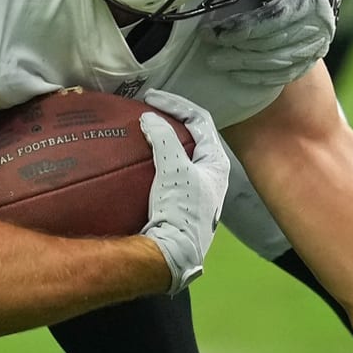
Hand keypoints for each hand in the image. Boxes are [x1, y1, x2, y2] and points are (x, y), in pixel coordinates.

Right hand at [138, 89, 228, 294]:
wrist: (173, 254)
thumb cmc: (180, 211)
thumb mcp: (173, 169)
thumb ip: (162, 138)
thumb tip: (149, 118)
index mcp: (217, 163)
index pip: (200, 119)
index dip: (176, 103)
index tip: (151, 98)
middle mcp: (210, 174)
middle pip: (191, 134)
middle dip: (169, 118)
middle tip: (147, 108)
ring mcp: (195, 189)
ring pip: (179, 152)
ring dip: (161, 137)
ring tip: (141, 128)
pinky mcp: (179, 201)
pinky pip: (166, 169)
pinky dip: (152, 158)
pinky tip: (136, 158)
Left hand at [201, 0, 343, 87]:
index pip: (270, 19)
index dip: (239, 29)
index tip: (211, 33)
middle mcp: (318, 23)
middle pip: (272, 44)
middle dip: (236, 50)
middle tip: (208, 53)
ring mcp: (318, 42)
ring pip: (278, 62)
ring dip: (245, 66)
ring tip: (217, 63)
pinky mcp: (314, 55)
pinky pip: (289, 73)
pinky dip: (263, 77)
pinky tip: (239, 75)